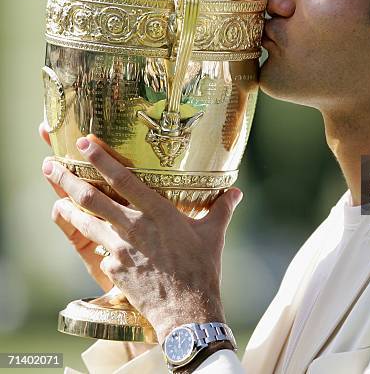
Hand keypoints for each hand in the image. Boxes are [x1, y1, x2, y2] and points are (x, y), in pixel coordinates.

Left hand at [42, 134, 242, 341]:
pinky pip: (97, 249)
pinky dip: (89, 239)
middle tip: (50, 165)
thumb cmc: (202, 268)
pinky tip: (86, 235)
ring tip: (55, 197)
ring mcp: (120, 249)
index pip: (124, 180)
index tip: (85, 143)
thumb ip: (221, 209)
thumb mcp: (214, 234)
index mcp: (158, 212)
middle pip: (92, 199)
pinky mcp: (113, 270)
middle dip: (68, 180)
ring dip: (67, 208)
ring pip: (86, 223)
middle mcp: (133, 227)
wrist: (186, 309)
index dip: (102, 160)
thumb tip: (236, 193)